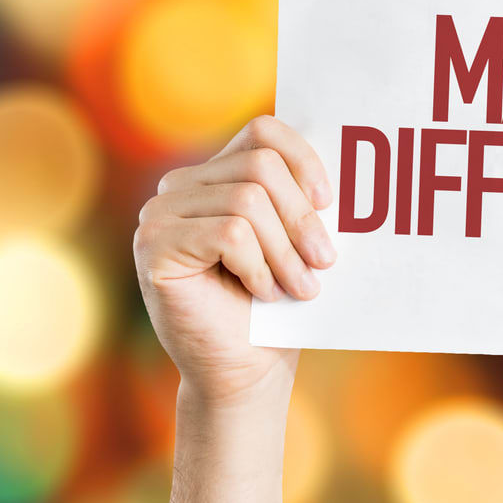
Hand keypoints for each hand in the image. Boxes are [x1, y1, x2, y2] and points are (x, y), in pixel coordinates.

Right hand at [133, 116, 335, 406]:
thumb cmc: (278, 307)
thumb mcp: (297, 242)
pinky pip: (229, 234)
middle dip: (303, 217)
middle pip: (260, 166)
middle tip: (324, 262)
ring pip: (248, 201)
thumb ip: (304, 200)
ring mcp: (158, 215)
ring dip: (285, 252)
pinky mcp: (153, 247)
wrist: (245, 371)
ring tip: (299, 288)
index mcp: (216, 176)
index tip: (331, 202)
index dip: (304, 159)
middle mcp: (179, 187)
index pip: (263, 131)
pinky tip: (262, 293)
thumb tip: (349, 162)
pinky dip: (258, 266)